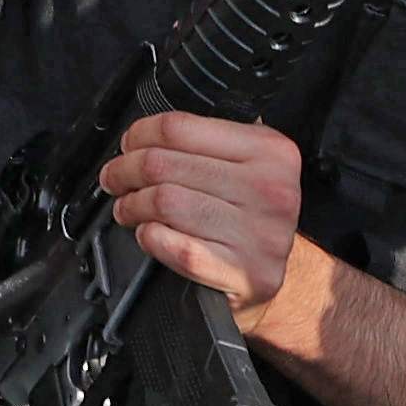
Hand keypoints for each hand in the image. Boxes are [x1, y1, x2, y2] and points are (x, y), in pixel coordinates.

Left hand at [101, 112, 304, 318]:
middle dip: (125, 170)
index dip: (140, 134)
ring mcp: (259, 234)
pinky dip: (151, 237)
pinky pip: (176, 247)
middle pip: (164, 165)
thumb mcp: (251, 164)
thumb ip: (209, 141)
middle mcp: (271, 190)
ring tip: (126, 208)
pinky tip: (149, 234)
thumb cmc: (255, 215)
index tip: (128, 145)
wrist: (290, 277)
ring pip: (165, 202)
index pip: (180, 128)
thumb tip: (143, 136)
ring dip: (132, 205)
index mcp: (271, 151)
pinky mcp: (243, 273)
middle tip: (115, 179)